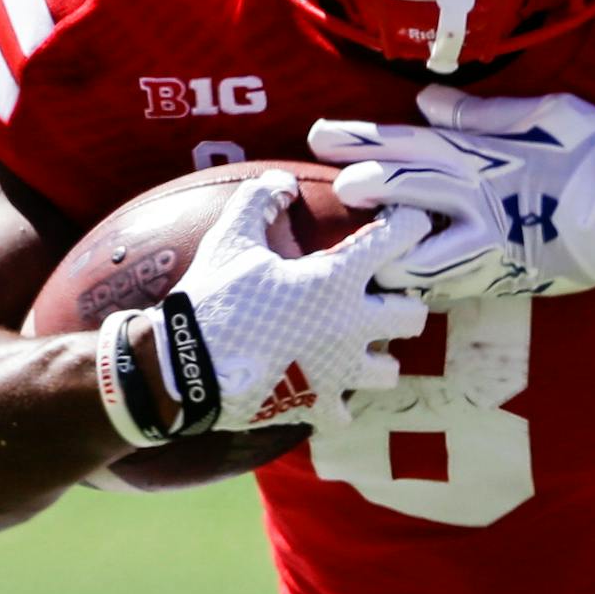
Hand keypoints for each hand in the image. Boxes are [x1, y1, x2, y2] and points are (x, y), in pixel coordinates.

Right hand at [115, 171, 431, 432]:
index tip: (401, 225)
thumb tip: (282, 182)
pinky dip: (337, 402)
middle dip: (402, 304)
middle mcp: (351, 326)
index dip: (409, 225)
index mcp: (337, 279)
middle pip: (414, 315)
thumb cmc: (211, 298)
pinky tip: (320, 386)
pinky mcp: (318, 407)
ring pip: (389, 369)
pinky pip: (346, 411)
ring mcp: (339, 372)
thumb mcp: (231, 239)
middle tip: (377, 297)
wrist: (180, 368)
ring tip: (353, 346)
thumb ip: (260, 201)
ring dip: (376, 356)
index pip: (404, 238)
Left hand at [308, 87, 594, 298]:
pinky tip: (400, 279)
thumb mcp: (549, 115)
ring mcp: (490, 243)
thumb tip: (425, 103)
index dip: (362, 139)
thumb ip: (483, 115)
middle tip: (332, 186)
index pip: (409, 143)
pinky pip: (450, 282)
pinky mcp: (505, 276)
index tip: (323, 135)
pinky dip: (422, 280)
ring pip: (418, 250)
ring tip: (358, 244)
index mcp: (485, 155)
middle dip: (362, 187)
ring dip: (384, 246)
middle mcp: (479, 199)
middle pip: (404, 192)